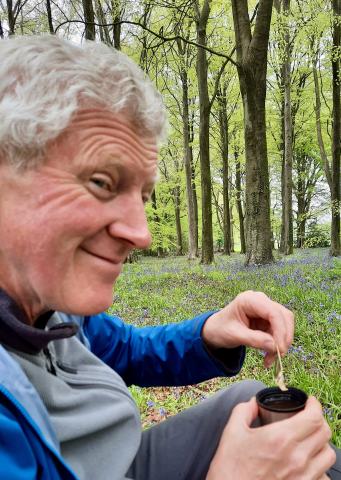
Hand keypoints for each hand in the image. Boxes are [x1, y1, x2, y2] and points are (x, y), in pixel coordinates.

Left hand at [202, 290, 293, 365]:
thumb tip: (275, 346)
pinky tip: (268, 356)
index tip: (279, 349)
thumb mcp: (234, 335)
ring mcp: (265, 309)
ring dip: (281, 343)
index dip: (280, 330)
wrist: (215, 331)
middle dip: (284, 337)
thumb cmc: (221, 329)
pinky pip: (280, 332)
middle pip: (283, 316)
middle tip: (279, 355)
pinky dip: (277, 345)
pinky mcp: (268, 319)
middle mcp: (260, 301)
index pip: (273, 312)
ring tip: (269, 359)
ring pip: (285, 324)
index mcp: (249, 300)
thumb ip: (254, 339)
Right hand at [206, 396, 335, 479]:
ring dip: (321, 444)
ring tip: (309, 440)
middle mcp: (297, 458)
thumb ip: (244, 410)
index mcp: (281, 438)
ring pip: (328, 455)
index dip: (315, 405)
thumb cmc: (230, 468)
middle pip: (325, 433)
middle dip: (318, 420)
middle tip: (308, 417)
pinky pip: (323, 476)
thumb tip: (254, 402)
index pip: (314, 417)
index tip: (310, 402)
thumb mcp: (232, 432)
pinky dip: (320, 467)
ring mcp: (303, 477)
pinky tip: (307, 463)